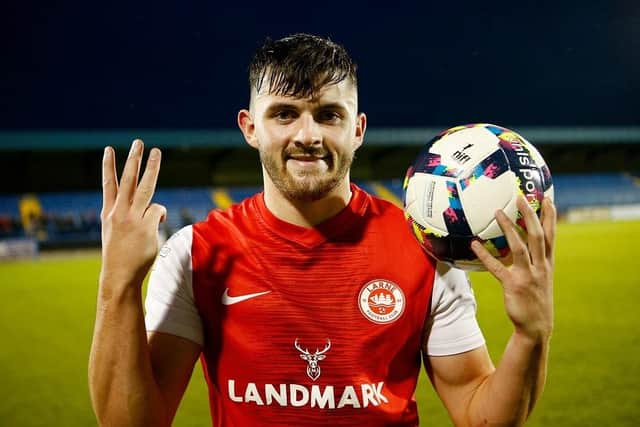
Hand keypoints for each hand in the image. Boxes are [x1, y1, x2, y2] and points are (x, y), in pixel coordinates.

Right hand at [99, 140, 165, 289]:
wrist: (118, 276)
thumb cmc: (120, 257)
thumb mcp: (115, 233)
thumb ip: (129, 217)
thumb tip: (155, 209)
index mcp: (109, 213)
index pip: (108, 184)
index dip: (108, 166)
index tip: (108, 149)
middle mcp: (119, 212)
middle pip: (128, 179)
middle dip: (133, 159)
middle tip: (138, 142)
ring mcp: (132, 218)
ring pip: (144, 187)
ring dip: (150, 167)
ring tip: (156, 152)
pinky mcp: (145, 226)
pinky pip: (159, 210)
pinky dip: (161, 214)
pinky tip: (156, 224)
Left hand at [471, 196, 556, 341]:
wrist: (536, 327)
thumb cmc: (536, 299)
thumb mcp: (542, 277)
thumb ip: (537, 260)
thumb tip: (525, 243)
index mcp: (548, 263)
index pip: (551, 235)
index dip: (550, 216)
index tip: (547, 198)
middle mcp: (541, 267)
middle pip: (537, 235)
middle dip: (530, 215)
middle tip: (521, 197)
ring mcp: (528, 276)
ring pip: (519, 247)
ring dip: (509, 228)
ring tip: (498, 212)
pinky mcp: (513, 286)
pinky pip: (497, 267)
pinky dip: (485, 255)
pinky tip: (474, 244)